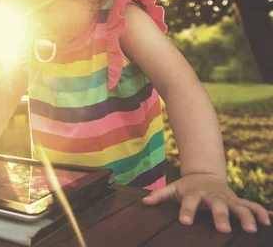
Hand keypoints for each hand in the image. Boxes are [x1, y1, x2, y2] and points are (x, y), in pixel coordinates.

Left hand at [142, 173, 270, 232]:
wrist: (205, 175)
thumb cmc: (187, 188)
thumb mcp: (173, 189)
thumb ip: (160, 195)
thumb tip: (144, 202)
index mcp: (195, 194)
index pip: (189, 203)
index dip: (187, 211)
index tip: (185, 222)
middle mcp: (213, 196)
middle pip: (217, 206)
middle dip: (220, 217)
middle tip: (223, 229)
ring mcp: (227, 198)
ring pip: (238, 207)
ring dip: (245, 217)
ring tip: (252, 230)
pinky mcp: (238, 200)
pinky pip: (252, 206)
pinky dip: (260, 213)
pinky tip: (267, 222)